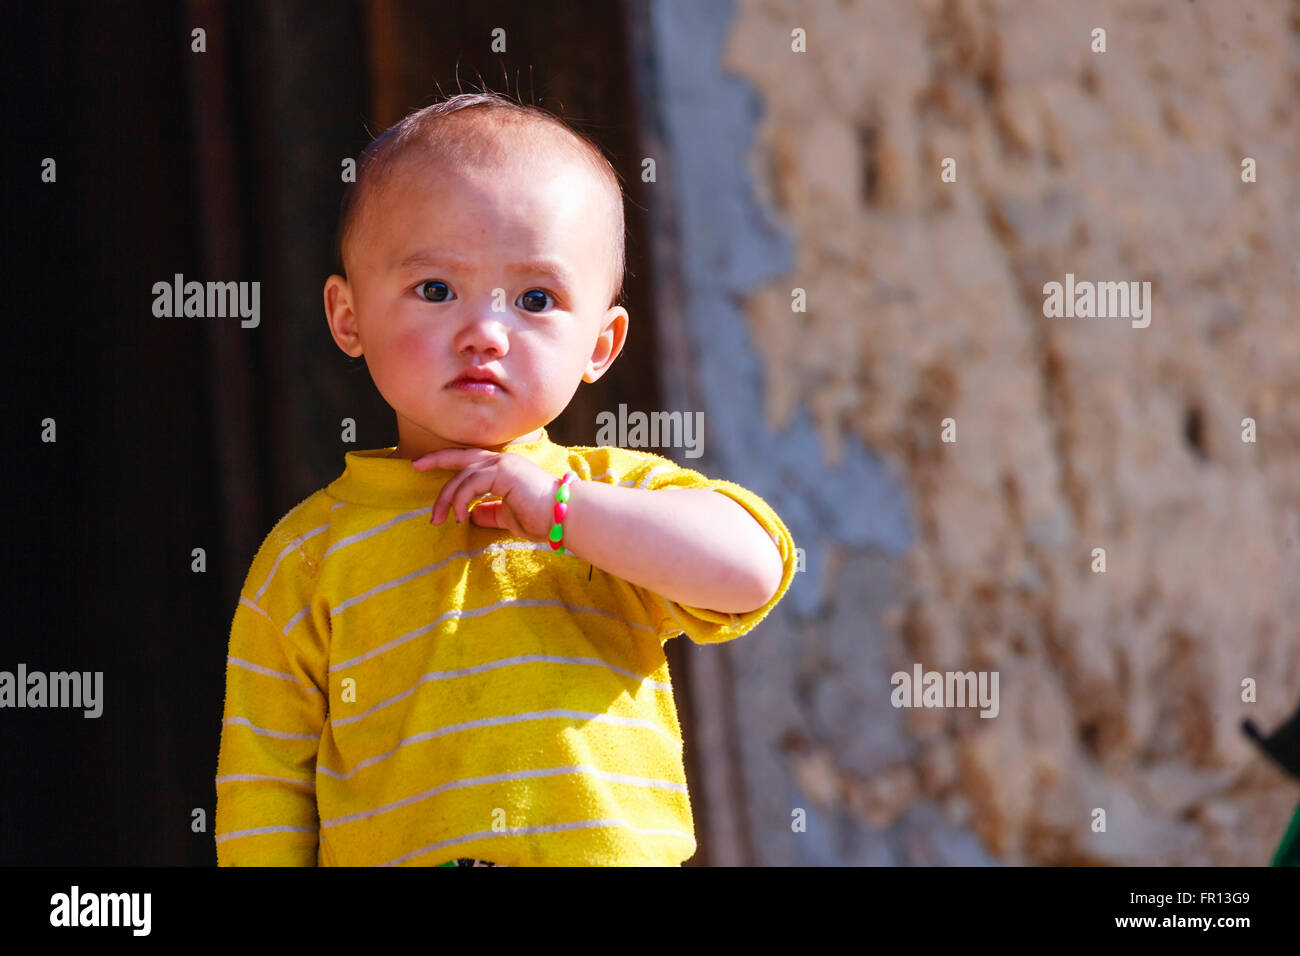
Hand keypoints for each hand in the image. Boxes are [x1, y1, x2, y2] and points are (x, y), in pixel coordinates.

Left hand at [411, 447, 558, 541]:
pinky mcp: (504, 472)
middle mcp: (503, 461)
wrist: (565, 518)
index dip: (447, 461)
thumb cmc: (543, 519)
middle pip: (462, 457)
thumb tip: (473, 517)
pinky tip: (459, 516)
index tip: (423, 466)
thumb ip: (491, 514)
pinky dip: (460, 499)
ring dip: (447, 497)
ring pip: (463, 475)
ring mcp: (504, 464)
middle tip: (415, 467)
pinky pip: (472, 483)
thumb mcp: (509, 517)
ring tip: (440, 519)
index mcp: (504, 469)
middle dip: (437, 460)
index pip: (470, 461)